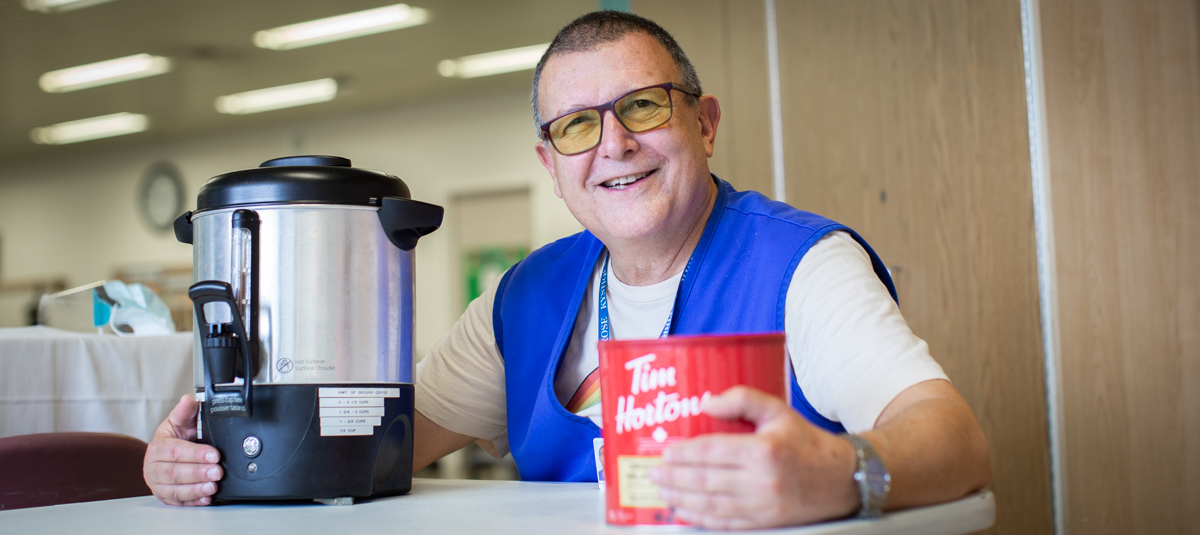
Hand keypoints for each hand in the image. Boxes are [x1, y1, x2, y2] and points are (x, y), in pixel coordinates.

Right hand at [143, 395, 222, 505]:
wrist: (165, 455)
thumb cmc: (174, 438)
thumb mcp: (179, 422)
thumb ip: (185, 412)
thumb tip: (189, 400)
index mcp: (157, 447)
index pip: (175, 451)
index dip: (195, 454)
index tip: (214, 454)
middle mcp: (154, 468)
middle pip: (175, 473)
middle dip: (198, 473)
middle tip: (218, 471)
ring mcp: (158, 484)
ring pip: (175, 490)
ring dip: (196, 489)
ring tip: (213, 486)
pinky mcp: (166, 497)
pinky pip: (178, 502)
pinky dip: (193, 501)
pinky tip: (206, 498)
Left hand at [649, 386, 858, 528]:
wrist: (843, 478)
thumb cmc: (807, 443)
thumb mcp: (778, 411)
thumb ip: (742, 399)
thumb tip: (707, 404)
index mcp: (764, 451)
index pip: (712, 452)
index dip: (684, 454)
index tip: (665, 452)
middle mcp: (762, 481)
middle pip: (705, 480)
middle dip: (674, 477)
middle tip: (654, 473)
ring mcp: (762, 506)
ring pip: (711, 504)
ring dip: (682, 498)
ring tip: (663, 491)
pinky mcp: (765, 522)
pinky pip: (726, 523)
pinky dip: (701, 518)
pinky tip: (686, 512)